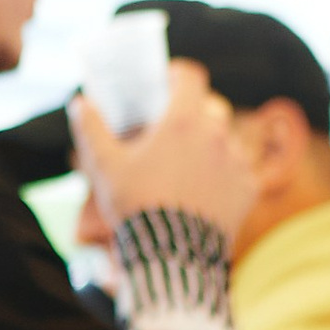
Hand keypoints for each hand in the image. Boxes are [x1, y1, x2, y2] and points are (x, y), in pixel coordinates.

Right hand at [71, 58, 253, 244]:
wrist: (172, 255)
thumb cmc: (136, 205)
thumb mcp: (104, 166)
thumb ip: (91, 128)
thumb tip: (80, 102)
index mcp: (183, 121)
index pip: (190, 76)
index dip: (178, 75)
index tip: (166, 83)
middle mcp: (217, 134)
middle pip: (210, 107)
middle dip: (193, 113)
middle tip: (173, 132)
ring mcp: (237, 160)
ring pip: (227, 139)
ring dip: (210, 146)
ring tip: (187, 170)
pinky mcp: (249, 187)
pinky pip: (240, 170)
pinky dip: (224, 175)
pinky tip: (203, 192)